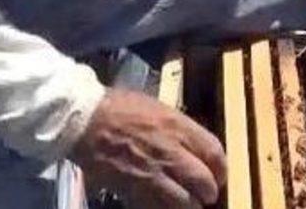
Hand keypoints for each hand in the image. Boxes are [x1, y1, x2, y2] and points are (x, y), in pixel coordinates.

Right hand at [71, 88, 226, 208]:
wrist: (84, 120)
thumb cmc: (118, 107)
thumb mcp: (156, 107)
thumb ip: (177, 128)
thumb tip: (191, 145)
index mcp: (178, 126)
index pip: (215, 153)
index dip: (221, 169)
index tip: (218, 175)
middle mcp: (172, 151)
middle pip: (205, 183)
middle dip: (208, 193)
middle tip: (204, 195)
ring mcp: (154, 173)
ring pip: (186, 203)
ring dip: (189, 206)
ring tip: (185, 204)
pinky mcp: (135, 189)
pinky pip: (159, 208)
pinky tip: (161, 206)